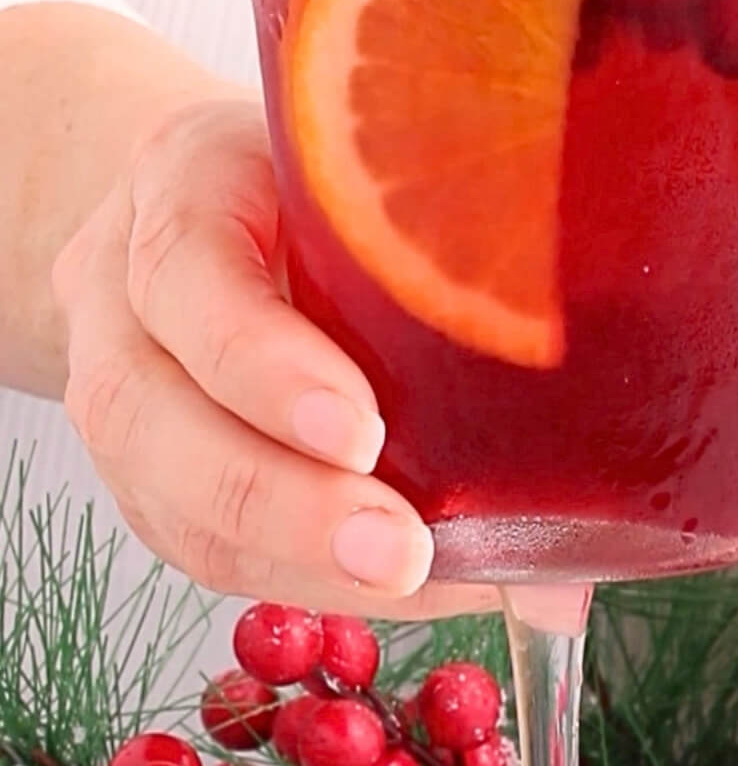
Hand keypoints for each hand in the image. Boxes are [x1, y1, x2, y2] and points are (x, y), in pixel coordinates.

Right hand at [52, 96, 494, 617]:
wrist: (235, 203)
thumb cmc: (340, 187)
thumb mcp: (395, 176)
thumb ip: (473, 264)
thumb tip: (593, 471)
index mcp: (183, 178)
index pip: (185, 267)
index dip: (261, 361)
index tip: (360, 431)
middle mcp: (119, 286)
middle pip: (147, 410)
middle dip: (282, 499)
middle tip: (399, 550)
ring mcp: (116, 382)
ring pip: (163, 496)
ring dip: (294, 557)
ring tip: (408, 583)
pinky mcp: (142, 470)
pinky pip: (197, 543)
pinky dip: (301, 577)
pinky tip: (393, 589)